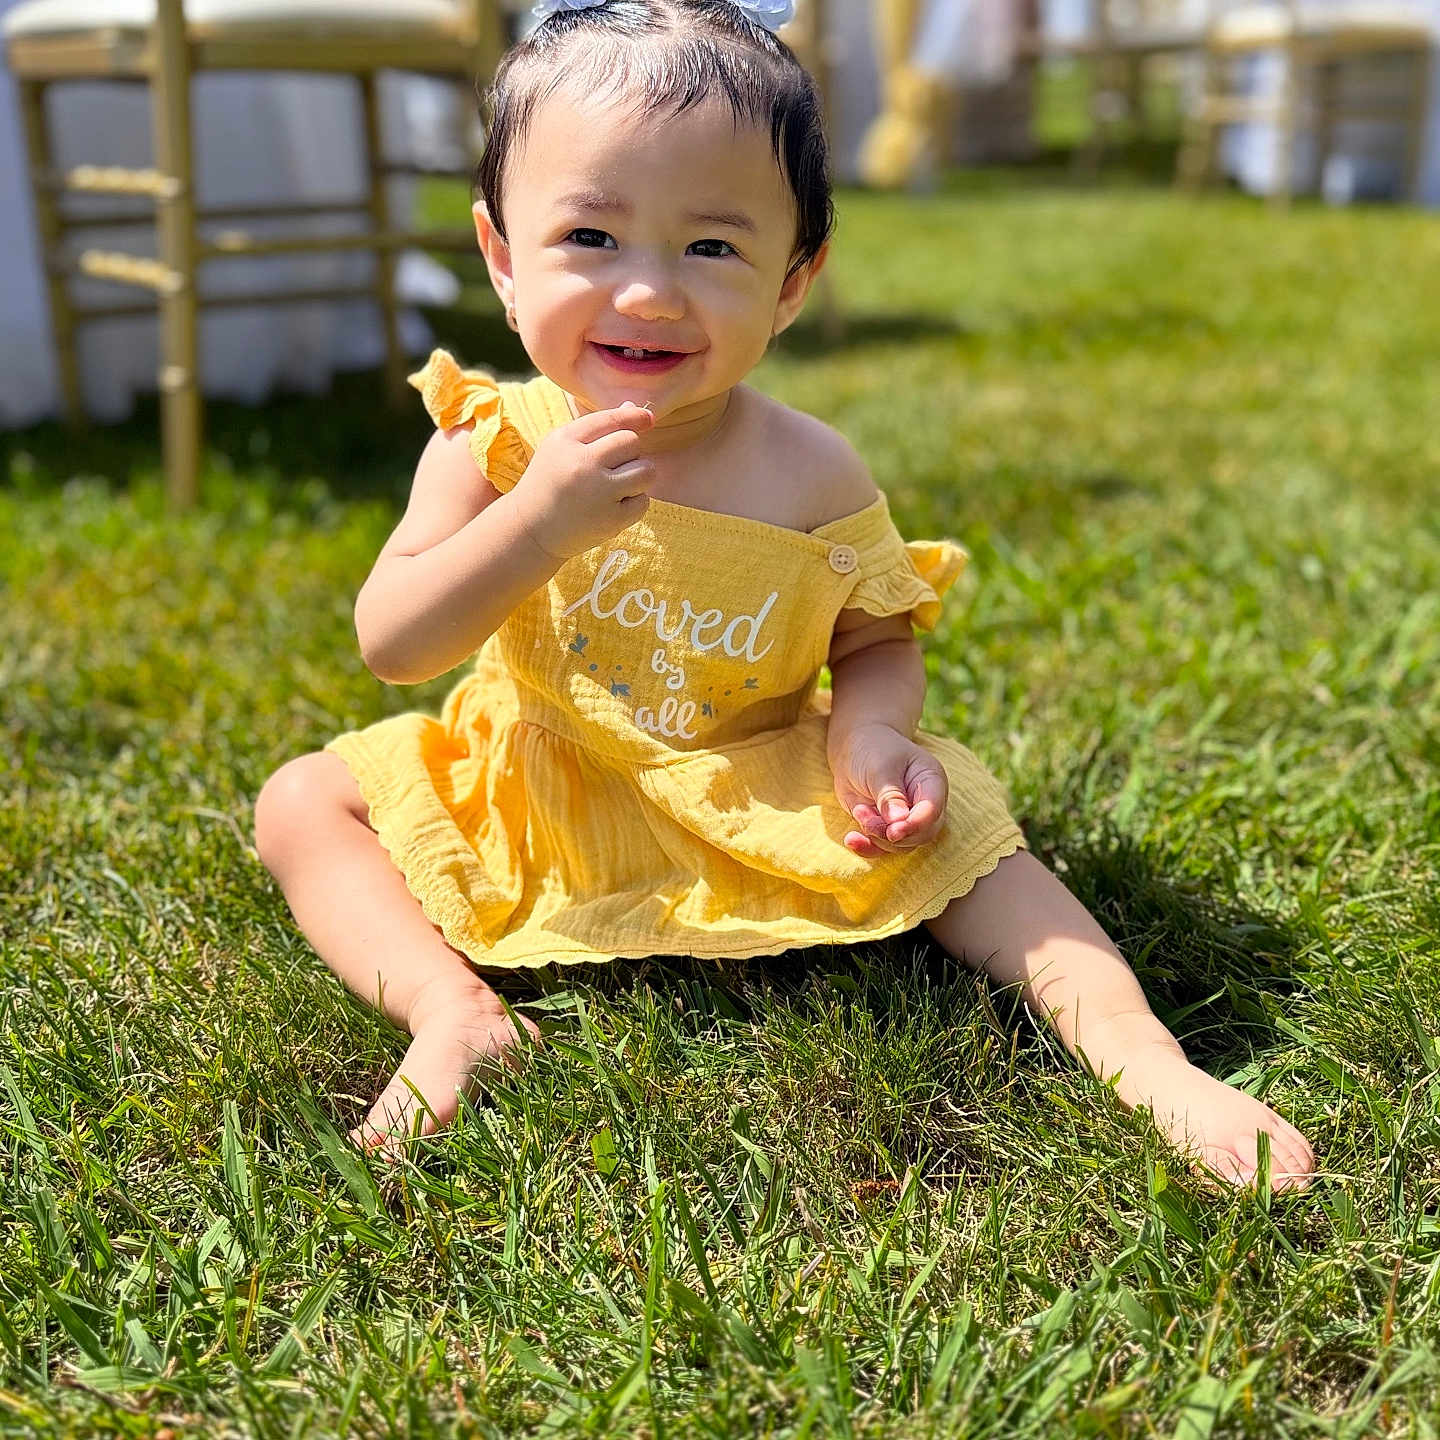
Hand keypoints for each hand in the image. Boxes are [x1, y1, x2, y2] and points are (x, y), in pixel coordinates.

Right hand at [510, 401, 657, 560]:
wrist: (530, 531)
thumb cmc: (549, 484)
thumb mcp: (561, 449)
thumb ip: (596, 428)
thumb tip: (633, 407)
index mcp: (564, 441)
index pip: (609, 420)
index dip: (633, 416)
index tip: (648, 418)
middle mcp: (581, 463)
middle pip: (631, 442)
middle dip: (630, 452)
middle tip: (613, 468)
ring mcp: (598, 493)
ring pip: (645, 470)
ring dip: (639, 476)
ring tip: (619, 485)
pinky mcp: (611, 519)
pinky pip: (643, 501)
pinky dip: (634, 503)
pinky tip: (613, 507)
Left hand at [828, 722, 947, 856]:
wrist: (854, 750)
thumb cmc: (872, 750)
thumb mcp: (880, 767)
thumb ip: (889, 795)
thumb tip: (899, 822)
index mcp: (931, 781)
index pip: (932, 810)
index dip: (915, 824)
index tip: (893, 832)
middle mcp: (924, 804)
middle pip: (921, 834)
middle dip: (892, 834)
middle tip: (866, 820)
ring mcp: (908, 819)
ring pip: (902, 845)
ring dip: (876, 836)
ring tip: (858, 811)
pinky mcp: (888, 829)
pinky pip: (882, 848)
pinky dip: (866, 847)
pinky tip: (851, 839)